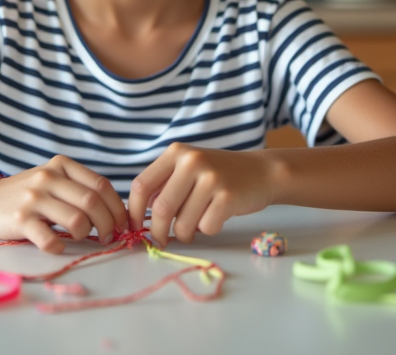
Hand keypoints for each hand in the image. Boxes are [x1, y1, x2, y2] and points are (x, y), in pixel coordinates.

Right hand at [0, 156, 127, 253]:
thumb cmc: (29, 193)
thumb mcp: (54, 179)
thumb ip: (80, 188)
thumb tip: (116, 211)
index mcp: (62, 165)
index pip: (101, 185)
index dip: (117, 208)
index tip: (122, 224)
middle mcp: (48, 178)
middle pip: (93, 203)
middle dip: (107, 224)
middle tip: (108, 236)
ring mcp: (33, 199)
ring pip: (77, 220)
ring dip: (86, 234)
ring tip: (82, 238)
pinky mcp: (20, 220)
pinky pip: (49, 239)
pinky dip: (59, 247)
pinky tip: (58, 246)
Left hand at [128, 144, 273, 247]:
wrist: (262, 172)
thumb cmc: (220, 175)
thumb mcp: (189, 168)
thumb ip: (164, 184)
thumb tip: (136, 216)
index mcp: (176, 153)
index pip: (142, 186)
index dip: (134, 212)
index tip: (134, 227)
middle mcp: (192, 161)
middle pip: (161, 209)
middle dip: (158, 232)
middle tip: (161, 241)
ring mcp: (211, 178)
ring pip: (183, 223)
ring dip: (186, 234)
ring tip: (196, 225)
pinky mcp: (228, 196)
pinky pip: (206, 227)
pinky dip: (208, 229)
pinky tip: (217, 217)